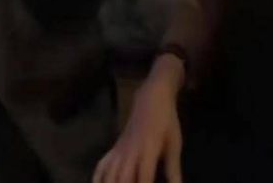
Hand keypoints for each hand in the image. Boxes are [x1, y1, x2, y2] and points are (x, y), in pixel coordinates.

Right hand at [93, 62, 182, 182]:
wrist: (151, 97)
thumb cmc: (166, 121)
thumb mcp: (174, 145)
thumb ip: (174, 172)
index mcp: (148, 150)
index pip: (143, 178)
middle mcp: (130, 152)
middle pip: (121, 179)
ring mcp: (119, 150)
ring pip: (109, 176)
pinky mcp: (113, 148)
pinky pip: (101, 167)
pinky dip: (98, 180)